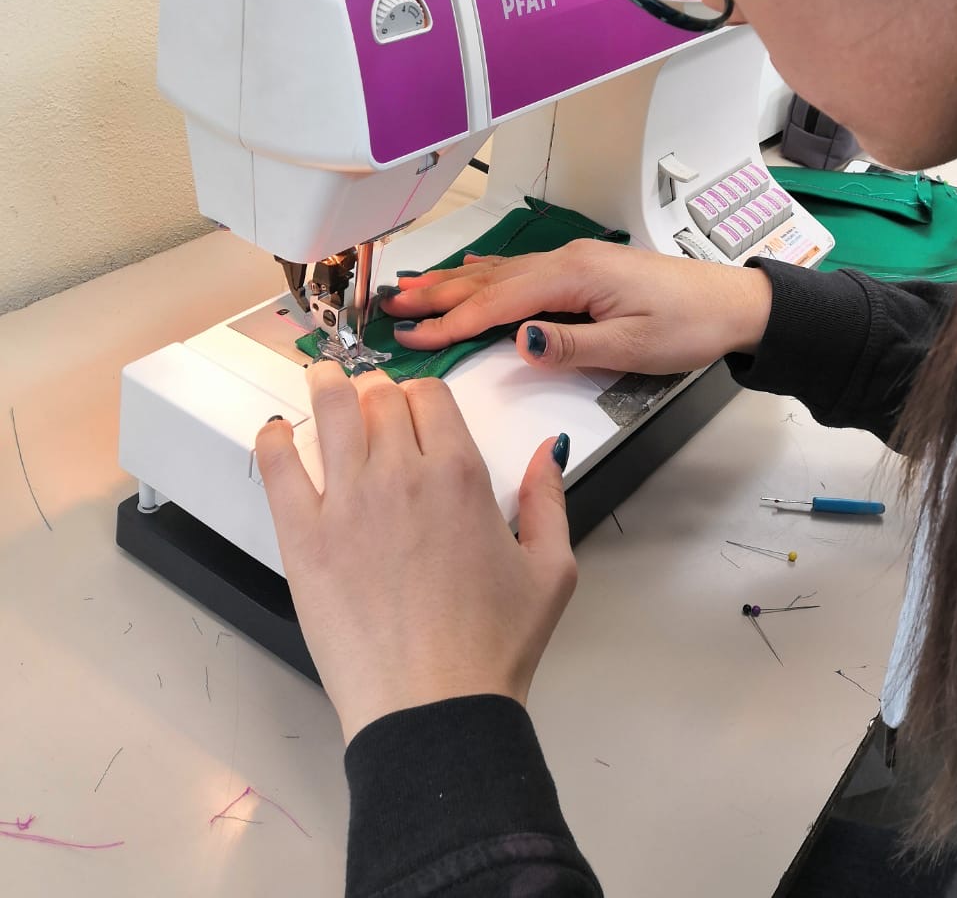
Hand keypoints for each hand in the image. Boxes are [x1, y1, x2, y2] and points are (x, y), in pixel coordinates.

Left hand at [255, 361, 576, 744]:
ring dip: (326, 388)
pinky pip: (278, 467)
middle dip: (376, 392)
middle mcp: (402, 475)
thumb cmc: (493, 647)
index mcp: (460, 475)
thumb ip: (550, 498)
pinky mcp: (305, 539)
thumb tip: (550, 447)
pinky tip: (275, 432)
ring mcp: (347, 503)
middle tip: (368, 400)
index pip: (430, 396)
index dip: (420, 395)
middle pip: (379, 397)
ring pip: (330, 412)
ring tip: (321, 380)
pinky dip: (274, 440)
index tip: (412, 407)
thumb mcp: (551, 570)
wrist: (434, 707)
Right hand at [380, 240, 772, 377]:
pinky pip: (522, 269)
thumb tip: (520, 341)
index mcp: (575, 276)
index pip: (498, 302)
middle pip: (490, 281)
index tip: (414, 337)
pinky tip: (472, 270)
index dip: (452, 321)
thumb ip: (572, 345)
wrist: (733, 304)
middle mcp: (568, 261)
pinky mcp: (585, 270)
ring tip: (413, 289)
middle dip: (438, 296)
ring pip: (501, 273)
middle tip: (391, 309)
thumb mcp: (634, 347)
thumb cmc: (690, 324)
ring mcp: (575, 262)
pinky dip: (488, 273)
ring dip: (455, 283)